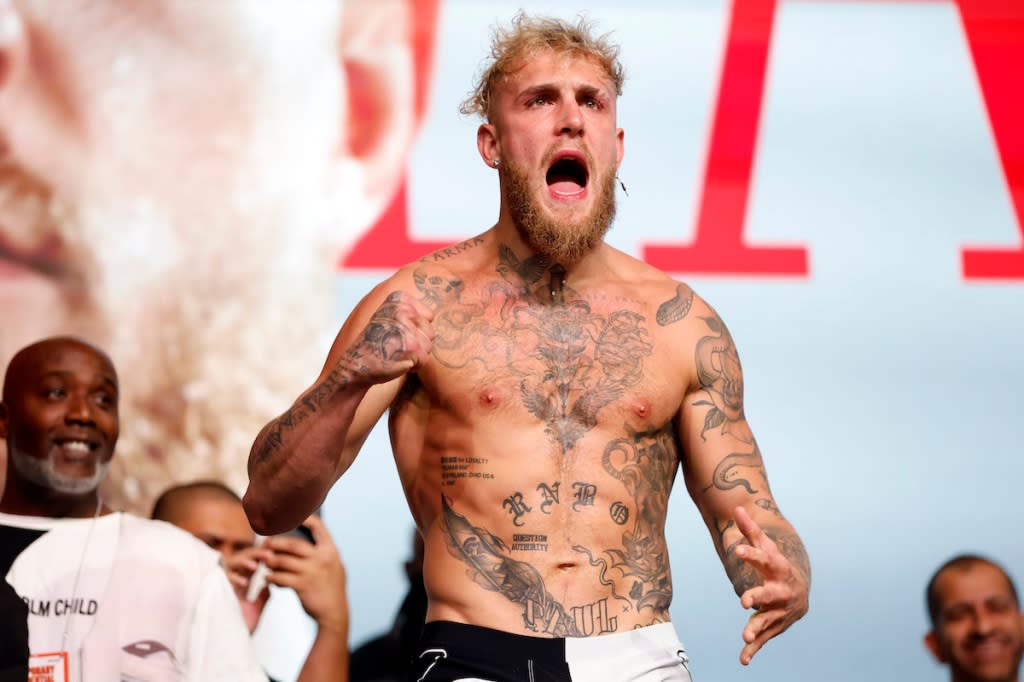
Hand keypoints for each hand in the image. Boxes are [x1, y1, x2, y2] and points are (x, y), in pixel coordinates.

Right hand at [223, 545, 271, 632]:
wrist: (229, 645)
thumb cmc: (240, 629)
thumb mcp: (256, 610)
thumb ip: (263, 597)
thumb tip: (270, 584)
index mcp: (241, 583)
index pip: (252, 563)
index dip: (262, 554)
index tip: (274, 547)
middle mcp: (231, 582)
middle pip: (242, 559)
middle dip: (256, 554)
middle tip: (270, 554)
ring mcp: (223, 585)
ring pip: (231, 565)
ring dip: (244, 563)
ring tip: (256, 566)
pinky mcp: (215, 592)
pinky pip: (222, 581)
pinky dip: (233, 580)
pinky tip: (244, 583)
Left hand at [263, 515, 348, 635]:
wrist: (334, 612)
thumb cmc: (331, 589)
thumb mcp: (334, 566)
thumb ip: (322, 554)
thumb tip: (306, 541)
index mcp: (330, 550)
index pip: (317, 527)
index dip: (304, 519)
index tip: (290, 517)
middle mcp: (322, 558)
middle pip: (292, 544)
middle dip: (276, 543)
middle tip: (265, 544)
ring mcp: (312, 571)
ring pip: (282, 560)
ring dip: (270, 561)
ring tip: (265, 563)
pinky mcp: (302, 585)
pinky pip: (280, 577)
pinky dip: (271, 577)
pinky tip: (268, 579)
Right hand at [345, 292, 433, 384]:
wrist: (356, 365)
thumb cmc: (375, 342)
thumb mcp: (388, 316)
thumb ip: (409, 310)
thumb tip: (433, 314)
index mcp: (398, 299)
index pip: (428, 315)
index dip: (415, 329)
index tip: (396, 332)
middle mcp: (403, 310)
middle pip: (430, 331)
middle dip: (417, 343)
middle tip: (395, 345)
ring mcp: (407, 328)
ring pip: (428, 346)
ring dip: (416, 355)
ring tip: (396, 353)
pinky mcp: (411, 347)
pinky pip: (425, 359)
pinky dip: (414, 365)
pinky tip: (397, 361)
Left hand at [733, 506, 808, 664]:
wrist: (799, 592)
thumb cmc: (776, 566)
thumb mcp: (766, 548)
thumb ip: (750, 530)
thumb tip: (736, 507)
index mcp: (777, 569)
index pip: (764, 559)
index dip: (752, 553)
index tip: (738, 549)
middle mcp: (780, 592)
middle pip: (770, 594)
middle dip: (758, 597)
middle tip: (744, 600)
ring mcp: (778, 611)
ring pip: (767, 620)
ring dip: (756, 628)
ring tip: (745, 635)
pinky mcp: (773, 626)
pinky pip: (764, 640)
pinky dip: (753, 651)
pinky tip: (743, 661)